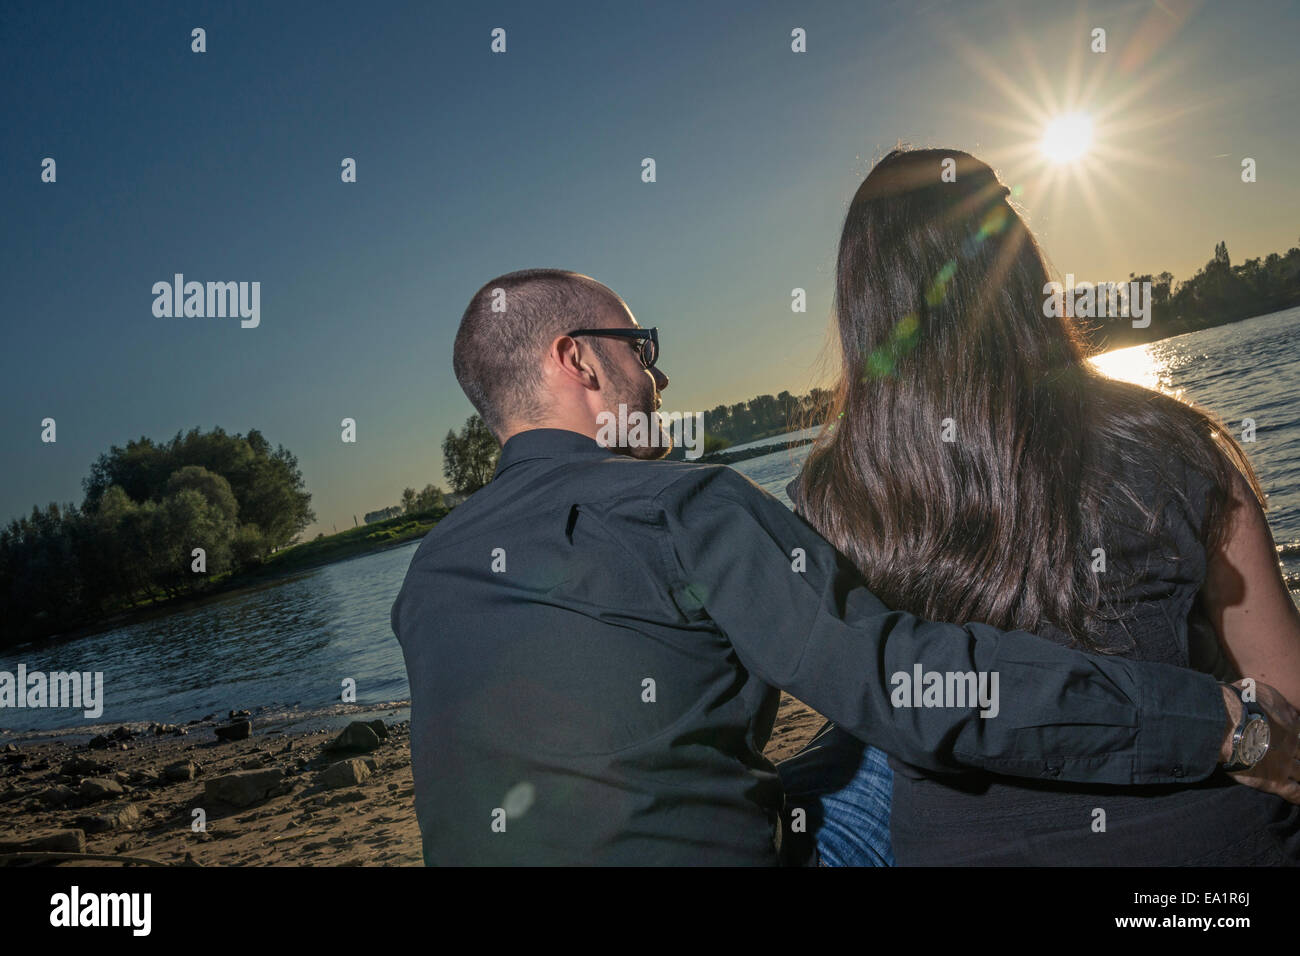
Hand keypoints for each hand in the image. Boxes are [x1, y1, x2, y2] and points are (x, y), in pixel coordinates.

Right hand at [1222, 680, 1299, 803]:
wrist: (1228, 724)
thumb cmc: (1237, 703)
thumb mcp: (1255, 689)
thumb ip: (1266, 697)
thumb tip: (1263, 699)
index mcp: (1289, 720)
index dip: (1298, 731)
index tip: (1296, 735)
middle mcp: (1292, 742)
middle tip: (1298, 752)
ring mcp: (1285, 763)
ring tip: (1299, 772)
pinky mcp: (1275, 781)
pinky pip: (1295, 793)